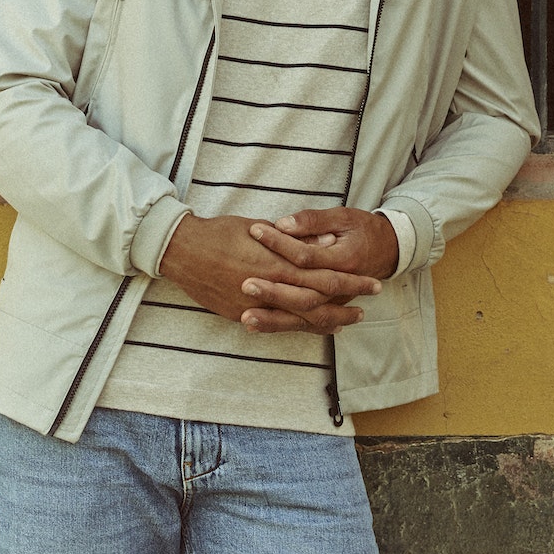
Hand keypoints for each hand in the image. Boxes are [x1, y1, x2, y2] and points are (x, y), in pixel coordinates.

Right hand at [159, 214, 381, 334]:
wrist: (182, 251)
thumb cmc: (220, 232)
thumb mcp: (259, 226)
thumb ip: (292, 238)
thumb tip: (323, 239)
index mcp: (276, 262)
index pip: (322, 274)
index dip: (349, 279)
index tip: (371, 279)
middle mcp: (269, 287)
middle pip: (318, 301)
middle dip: (347, 302)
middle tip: (370, 301)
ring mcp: (255, 306)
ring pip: (301, 319)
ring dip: (328, 319)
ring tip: (350, 320)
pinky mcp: (242, 316)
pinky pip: (278, 325)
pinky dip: (301, 326)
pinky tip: (317, 326)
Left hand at [239, 208, 399, 333]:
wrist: (388, 250)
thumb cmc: (362, 229)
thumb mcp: (342, 217)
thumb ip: (312, 221)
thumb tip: (283, 224)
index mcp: (344, 259)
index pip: (306, 255)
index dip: (279, 243)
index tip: (254, 231)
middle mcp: (340, 285)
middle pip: (304, 294)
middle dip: (273, 291)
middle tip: (245, 284)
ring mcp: (335, 301)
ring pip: (304, 316)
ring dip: (274, 319)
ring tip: (246, 318)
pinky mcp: (329, 308)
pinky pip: (306, 324)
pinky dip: (282, 326)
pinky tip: (256, 326)